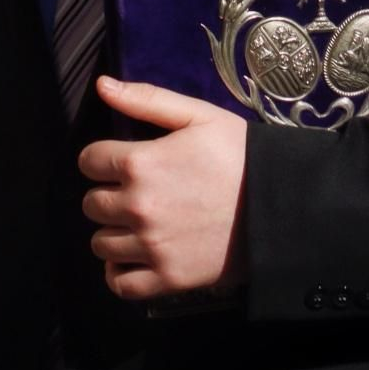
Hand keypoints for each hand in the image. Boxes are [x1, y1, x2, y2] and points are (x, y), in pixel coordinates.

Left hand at [79, 78, 248, 301]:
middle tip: (133, 192)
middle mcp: (138, 207)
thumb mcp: (198, 115)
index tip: (120, 161)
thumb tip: (102, 85)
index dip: (103, 158)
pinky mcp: (167, 279)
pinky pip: (120, 284)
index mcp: (140, 163)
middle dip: (107, 194)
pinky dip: (119, 273)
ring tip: (137, 224)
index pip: (89, 161)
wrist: (279, 204)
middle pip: (91, 204)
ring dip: (113, 232)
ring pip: (101, 244)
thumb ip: (146, 99)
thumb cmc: (238, 154)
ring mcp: (151, 247)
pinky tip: (133, 258)